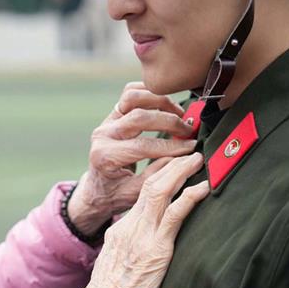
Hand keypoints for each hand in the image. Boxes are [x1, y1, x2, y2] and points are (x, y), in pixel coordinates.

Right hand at [51, 153, 208, 287]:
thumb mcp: (116, 264)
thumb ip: (129, 249)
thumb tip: (141, 247)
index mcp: (121, 228)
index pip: (140, 191)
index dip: (157, 173)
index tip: (170, 161)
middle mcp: (130, 225)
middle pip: (150, 183)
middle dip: (170, 163)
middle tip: (188, 152)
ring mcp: (143, 235)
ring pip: (161, 190)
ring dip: (181, 171)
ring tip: (198, 160)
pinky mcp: (157, 249)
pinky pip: (175, 214)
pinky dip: (190, 196)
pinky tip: (203, 188)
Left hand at [68, 82, 196, 234]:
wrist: (97, 189)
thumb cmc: (117, 194)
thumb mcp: (136, 193)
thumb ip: (157, 175)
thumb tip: (184, 157)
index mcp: (106, 157)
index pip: (143, 146)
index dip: (171, 146)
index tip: (191, 147)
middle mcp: (103, 135)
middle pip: (139, 117)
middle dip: (169, 122)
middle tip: (189, 130)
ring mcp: (106, 122)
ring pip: (132, 97)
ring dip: (160, 102)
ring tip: (180, 114)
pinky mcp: (113, 114)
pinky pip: (130, 94)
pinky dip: (150, 93)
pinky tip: (167, 105)